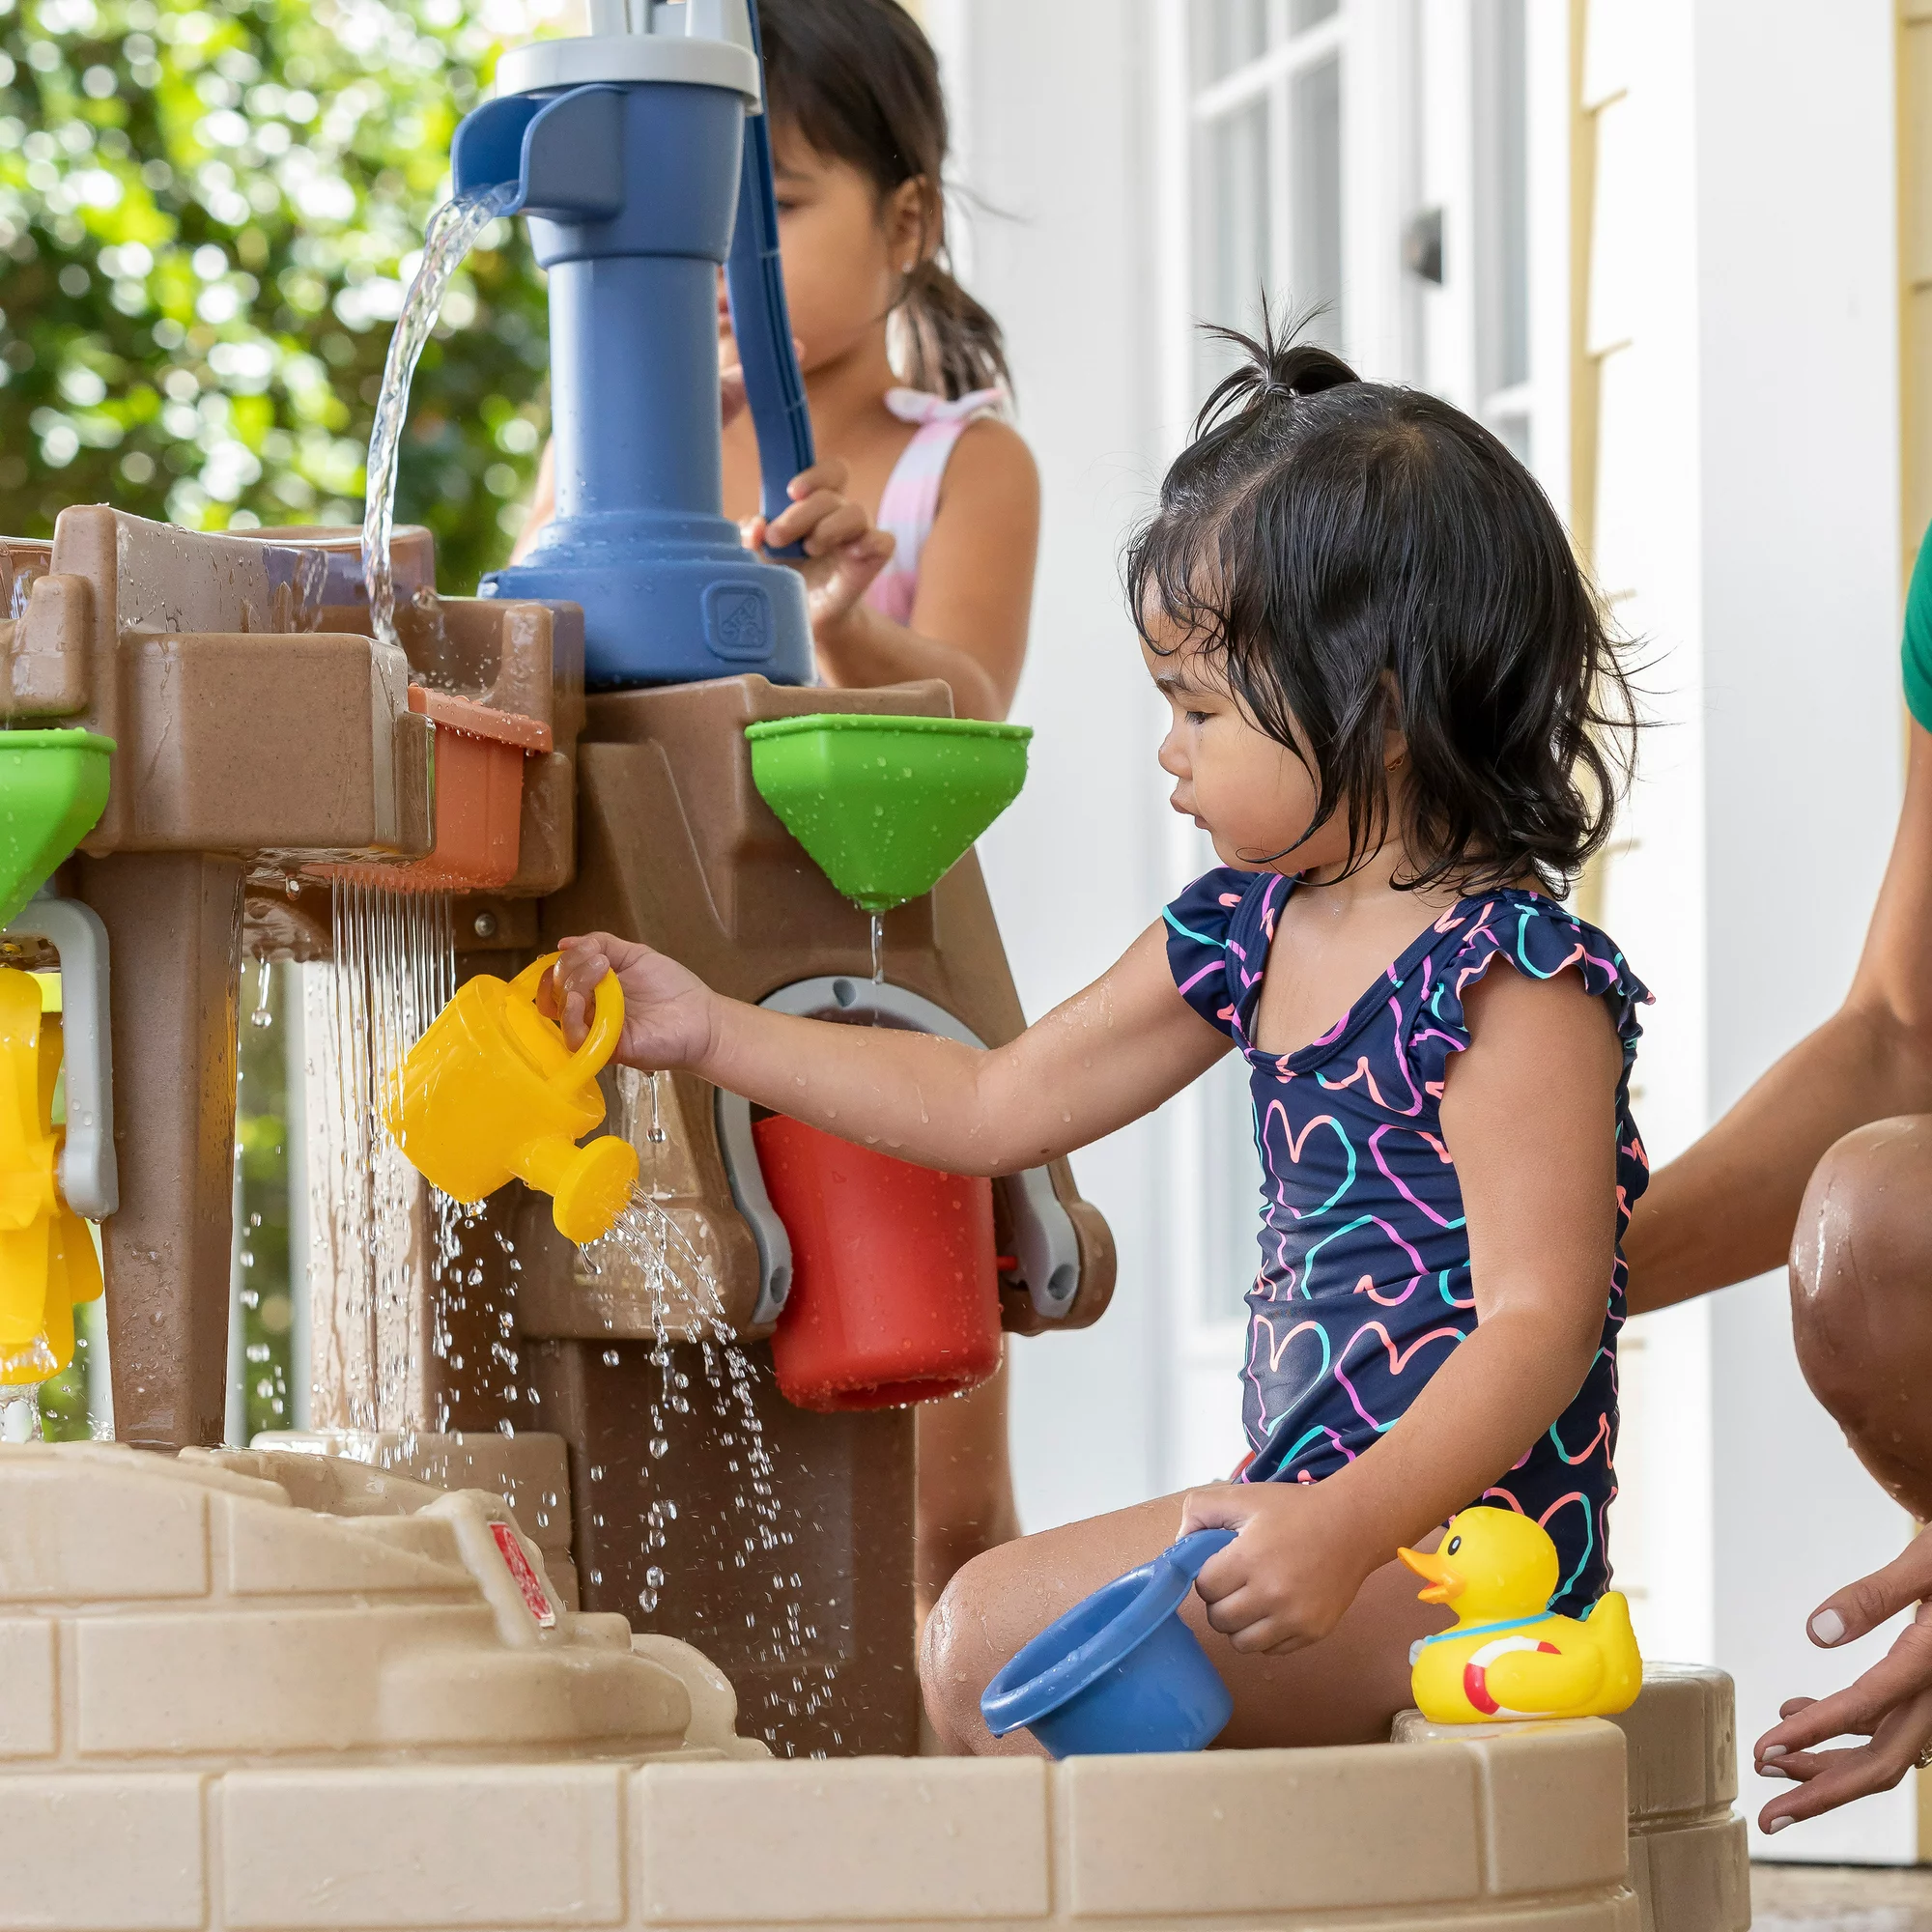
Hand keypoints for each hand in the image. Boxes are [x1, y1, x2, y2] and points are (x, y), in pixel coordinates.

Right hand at [541, 932, 719, 1073]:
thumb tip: (565, 942)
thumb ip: (603, 944)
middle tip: (597, 960)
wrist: (702, 1017)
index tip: (576, 949)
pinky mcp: (606, 1049)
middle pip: (556, 993)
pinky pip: (576, 1039)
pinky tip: (585, 999)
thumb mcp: (635, 955)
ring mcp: (597, 1031)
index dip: (558, 964)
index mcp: (593, 990)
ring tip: (599, 970)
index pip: (557, 980)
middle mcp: (590, 1011)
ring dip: (572, 986)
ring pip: (562, 1013)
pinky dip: (573, 1018)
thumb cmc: (672, 987)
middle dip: (567, 969)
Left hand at [743, 455, 895, 638]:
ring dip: (828, 528)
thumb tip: (756, 525)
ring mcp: (859, 536)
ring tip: (810, 550)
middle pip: (831, 495)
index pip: (831, 472)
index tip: (792, 492)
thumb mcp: (758, 554)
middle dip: (800, 514)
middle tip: (777, 538)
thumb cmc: (784, 574)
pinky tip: (849, 554)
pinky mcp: (872, 560)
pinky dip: (869, 542)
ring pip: (856, 512)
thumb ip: (751, 535)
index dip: (815, 474)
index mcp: (817, 503)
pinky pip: (884, 541)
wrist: (803, 616)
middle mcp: (840, 514)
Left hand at [1179, 1481, 1380, 1653]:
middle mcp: (1271, 1595)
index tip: (1221, 1564)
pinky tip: (1274, 1608)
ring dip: (1240, 1624)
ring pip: (1242, 1643)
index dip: (1208, 1575)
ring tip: (1252, 1599)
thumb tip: (1179, 1545)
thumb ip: (1200, 1511)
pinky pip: (1271, 1650)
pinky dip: (1266, 1634)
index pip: (1204, 1588)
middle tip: (1235, 1582)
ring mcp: (1294, 1619)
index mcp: (1249, 1559)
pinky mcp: (1313, 1633)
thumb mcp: (1243, 1496)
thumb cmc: (1294, 1510)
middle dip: (1220, 1601)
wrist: (1352, 1526)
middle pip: (1219, 1620)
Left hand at [1752, 1528, 1931, 1833]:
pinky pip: (1886, 1724)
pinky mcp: (1925, 1689)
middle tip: (1770, 1818)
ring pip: (1884, 1750)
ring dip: (1826, 1763)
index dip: (1815, 1733)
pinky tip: (1793, 1711)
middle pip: (1883, 1760)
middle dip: (1822, 1792)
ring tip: (1769, 1764)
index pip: (1869, 1706)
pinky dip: (1841, 1727)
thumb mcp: (1924, 1564)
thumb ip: (1873, 1597)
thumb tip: (1817, 1633)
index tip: (1765, 1752)